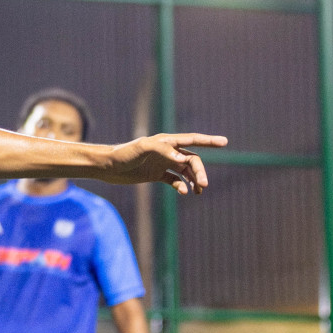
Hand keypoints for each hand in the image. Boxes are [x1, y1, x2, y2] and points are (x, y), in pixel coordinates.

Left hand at [102, 133, 227, 194]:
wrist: (107, 166)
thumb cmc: (123, 154)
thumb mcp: (141, 149)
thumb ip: (163, 150)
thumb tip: (183, 158)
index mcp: (165, 141)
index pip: (191, 140)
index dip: (208, 141)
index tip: (225, 142)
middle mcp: (166, 151)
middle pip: (191, 160)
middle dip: (200, 171)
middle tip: (203, 184)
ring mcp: (162, 163)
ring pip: (186, 171)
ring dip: (194, 180)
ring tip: (198, 191)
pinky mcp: (156, 175)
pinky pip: (175, 180)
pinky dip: (182, 186)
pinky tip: (183, 193)